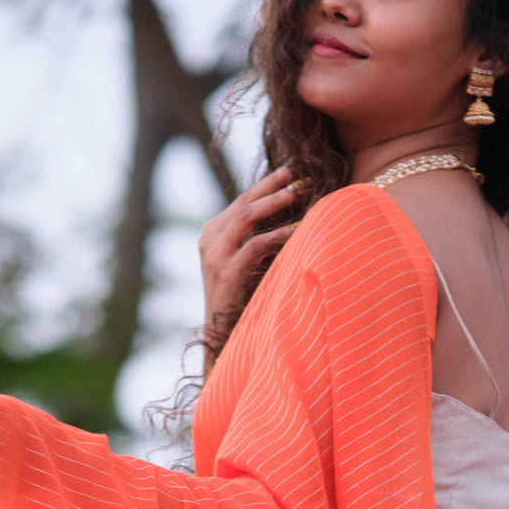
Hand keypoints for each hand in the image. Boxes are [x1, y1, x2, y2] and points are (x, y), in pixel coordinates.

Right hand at [198, 165, 301, 327]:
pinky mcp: (227, 273)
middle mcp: (209, 240)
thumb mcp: (244, 263)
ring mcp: (215, 256)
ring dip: (275, 202)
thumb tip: (289, 215)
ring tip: (299, 193)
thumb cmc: (241, 301)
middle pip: (244, 201)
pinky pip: (256, 244)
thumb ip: (255, 239)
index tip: (291, 170)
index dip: (267, 183)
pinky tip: (299, 231)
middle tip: (299, 173)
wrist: (222, 338)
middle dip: (272, 185)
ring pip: (246, 216)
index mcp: (212, 234)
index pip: (241, 200)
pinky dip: (279, 235)